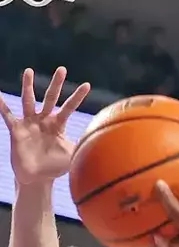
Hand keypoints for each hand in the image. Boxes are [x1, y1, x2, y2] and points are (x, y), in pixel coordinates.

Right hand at [0, 67, 89, 185]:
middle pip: (50, 98)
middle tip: (62, 69)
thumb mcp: (72, 156)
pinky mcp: (17, 130)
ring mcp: (30, 123)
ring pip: (29, 100)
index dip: (77, 97)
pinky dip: (1, 105)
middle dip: (56, 84)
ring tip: (28, 71)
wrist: (36, 177)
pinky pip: (7, 115)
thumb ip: (83, 147)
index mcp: (58, 125)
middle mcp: (44, 120)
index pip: (69, 107)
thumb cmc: (55, 167)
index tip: (87, 85)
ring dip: (28, 86)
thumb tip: (101, 142)